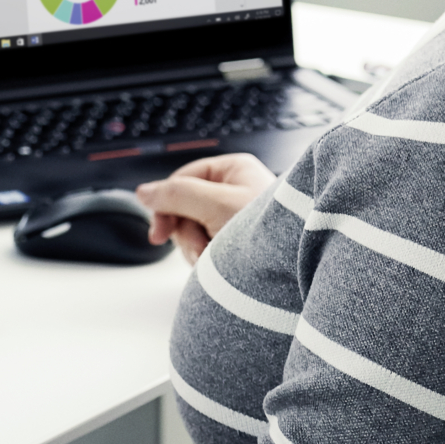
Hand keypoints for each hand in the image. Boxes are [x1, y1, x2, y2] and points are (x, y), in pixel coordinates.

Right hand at [136, 151, 274, 263]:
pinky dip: (210, 262)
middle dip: (188, 233)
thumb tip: (144, 191)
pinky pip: (208, 250)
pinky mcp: (239, 245)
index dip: (166, 204)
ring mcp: (237, 219)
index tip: (159, 232)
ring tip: (219, 261)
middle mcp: (236, 191)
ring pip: (194, 232)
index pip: (183, 179)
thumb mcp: (216, 205)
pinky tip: (224, 270)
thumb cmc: (269, 234)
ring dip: (198, 250)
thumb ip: (175, 195)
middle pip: (185, 208)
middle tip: (200, 249)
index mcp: (235, 170)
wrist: (299, 273)